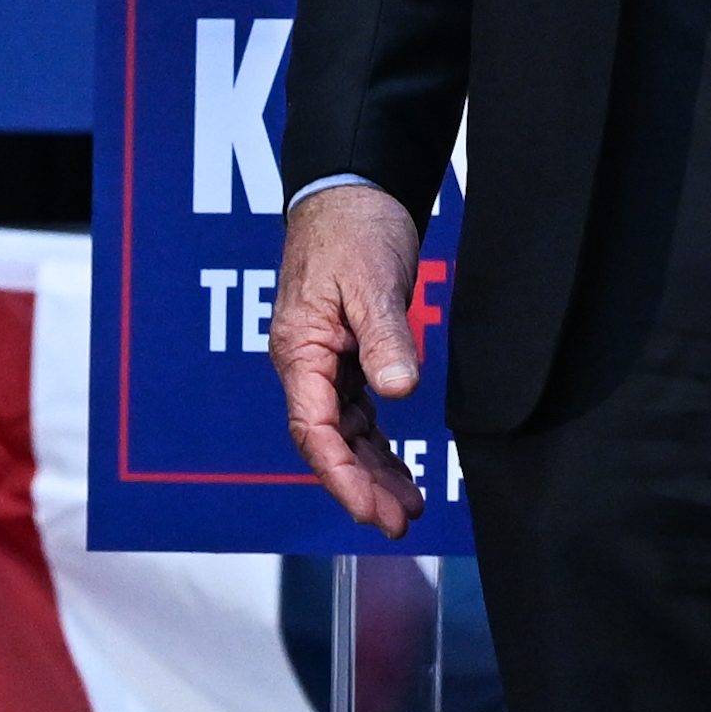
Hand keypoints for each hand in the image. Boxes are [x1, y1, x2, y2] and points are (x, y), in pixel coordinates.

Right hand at [270, 180, 426, 535]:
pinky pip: (358, 413)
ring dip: (375, 471)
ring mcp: (325, 362)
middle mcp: (307, 364)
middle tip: (401, 521)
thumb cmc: (352, 229)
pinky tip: (402, 467)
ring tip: (410, 507)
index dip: (343, 477)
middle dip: (362, 487)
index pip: (315, 431)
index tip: (373, 510)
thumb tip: (398, 391)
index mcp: (300, 351)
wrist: (351, 190)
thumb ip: (384, 338)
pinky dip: (379, 443)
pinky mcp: (347, 354)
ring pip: (346, 432)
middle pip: (330, 442)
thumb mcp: (372, 282)